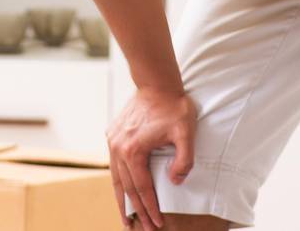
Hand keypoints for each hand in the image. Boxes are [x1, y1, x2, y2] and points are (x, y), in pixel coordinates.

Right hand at [107, 85, 197, 228]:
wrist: (156, 83)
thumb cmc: (173, 107)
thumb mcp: (186, 133)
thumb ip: (184, 160)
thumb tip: (174, 181)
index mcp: (133, 150)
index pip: (142, 188)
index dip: (150, 208)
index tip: (157, 224)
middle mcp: (118, 148)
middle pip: (126, 188)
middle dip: (135, 211)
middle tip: (142, 230)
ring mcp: (113, 141)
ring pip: (116, 178)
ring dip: (121, 200)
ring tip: (125, 218)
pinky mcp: (113, 135)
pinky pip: (114, 165)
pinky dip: (118, 181)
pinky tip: (122, 191)